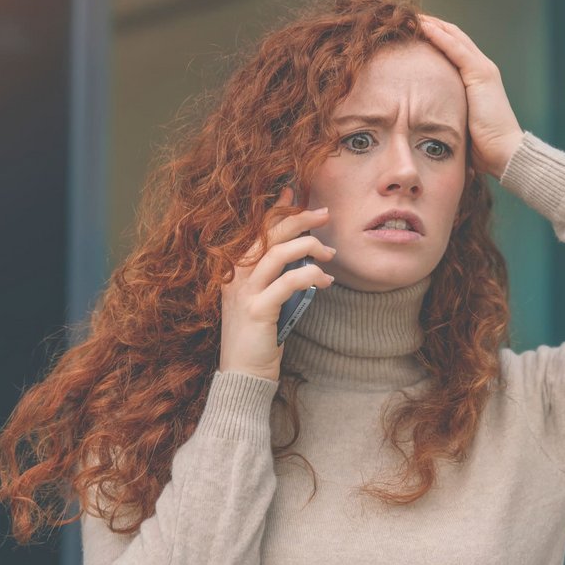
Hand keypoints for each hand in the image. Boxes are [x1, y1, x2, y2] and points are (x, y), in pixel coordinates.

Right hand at [218, 186, 336, 381]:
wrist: (244, 374)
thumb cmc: (259, 336)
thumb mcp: (265, 298)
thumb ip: (276, 274)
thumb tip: (300, 248)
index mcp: (235, 270)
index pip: (255, 229)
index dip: (275, 207)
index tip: (293, 190)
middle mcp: (235, 276)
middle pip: (267, 234)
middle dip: (297, 218)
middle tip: (325, 214)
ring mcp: (244, 292)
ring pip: (277, 253)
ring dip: (308, 247)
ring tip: (330, 254)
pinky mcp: (258, 311)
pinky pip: (287, 283)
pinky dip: (310, 276)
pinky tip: (325, 281)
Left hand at [418, 14, 523, 179]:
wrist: (504, 153)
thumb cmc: (482, 146)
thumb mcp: (459, 121)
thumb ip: (447, 111)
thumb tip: (422, 120)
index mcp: (478, 78)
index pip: (454, 48)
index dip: (435, 36)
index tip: (412, 31)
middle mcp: (482, 68)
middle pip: (454, 36)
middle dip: (431, 24)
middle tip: (407, 17)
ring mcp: (483, 69)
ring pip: (455, 36)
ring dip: (432, 24)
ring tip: (411, 16)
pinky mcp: (481, 74)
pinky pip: (456, 49)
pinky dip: (440, 36)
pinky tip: (424, 27)